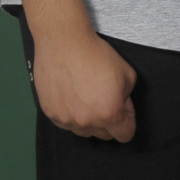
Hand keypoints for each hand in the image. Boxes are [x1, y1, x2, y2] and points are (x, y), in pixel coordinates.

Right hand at [32, 27, 136, 141]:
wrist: (65, 44)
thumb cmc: (97, 55)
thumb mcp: (128, 74)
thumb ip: (127, 97)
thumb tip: (121, 107)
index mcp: (109, 113)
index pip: (125, 135)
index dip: (129, 121)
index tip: (125, 110)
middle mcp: (86, 121)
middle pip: (104, 135)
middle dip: (110, 121)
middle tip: (107, 98)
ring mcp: (66, 120)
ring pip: (84, 131)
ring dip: (90, 119)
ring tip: (88, 95)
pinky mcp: (50, 114)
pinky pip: (66, 122)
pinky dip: (72, 114)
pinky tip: (73, 95)